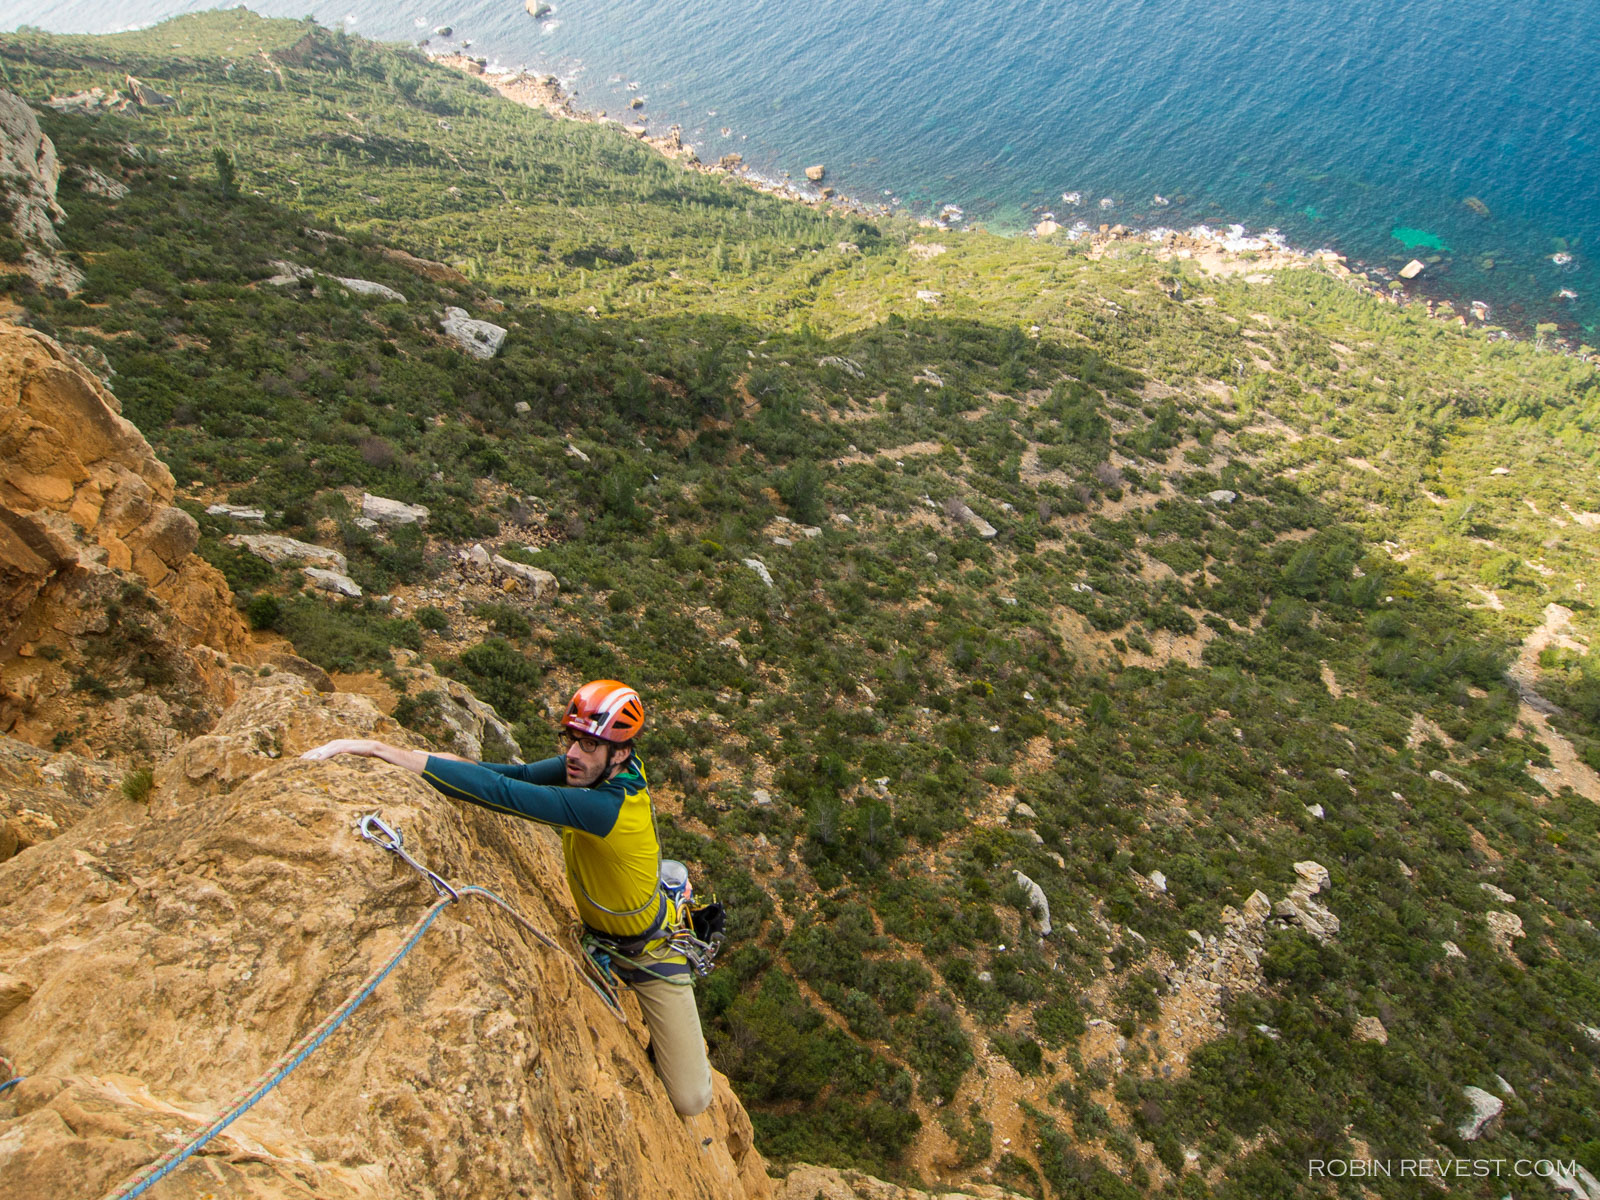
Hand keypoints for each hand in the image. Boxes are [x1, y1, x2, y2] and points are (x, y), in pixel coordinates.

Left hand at [300, 739, 428, 774]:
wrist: (428, 769)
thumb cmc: (410, 776)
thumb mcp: (386, 779)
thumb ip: (376, 779)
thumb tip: (367, 790)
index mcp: (367, 754)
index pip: (340, 750)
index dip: (323, 754)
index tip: (306, 763)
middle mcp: (368, 746)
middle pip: (336, 745)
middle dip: (317, 752)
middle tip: (300, 762)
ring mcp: (372, 745)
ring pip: (342, 744)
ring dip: (323, 751)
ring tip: (308, 761)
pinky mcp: (377, 748)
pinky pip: (354, 748)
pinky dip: (338, 751)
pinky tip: (327, 757)